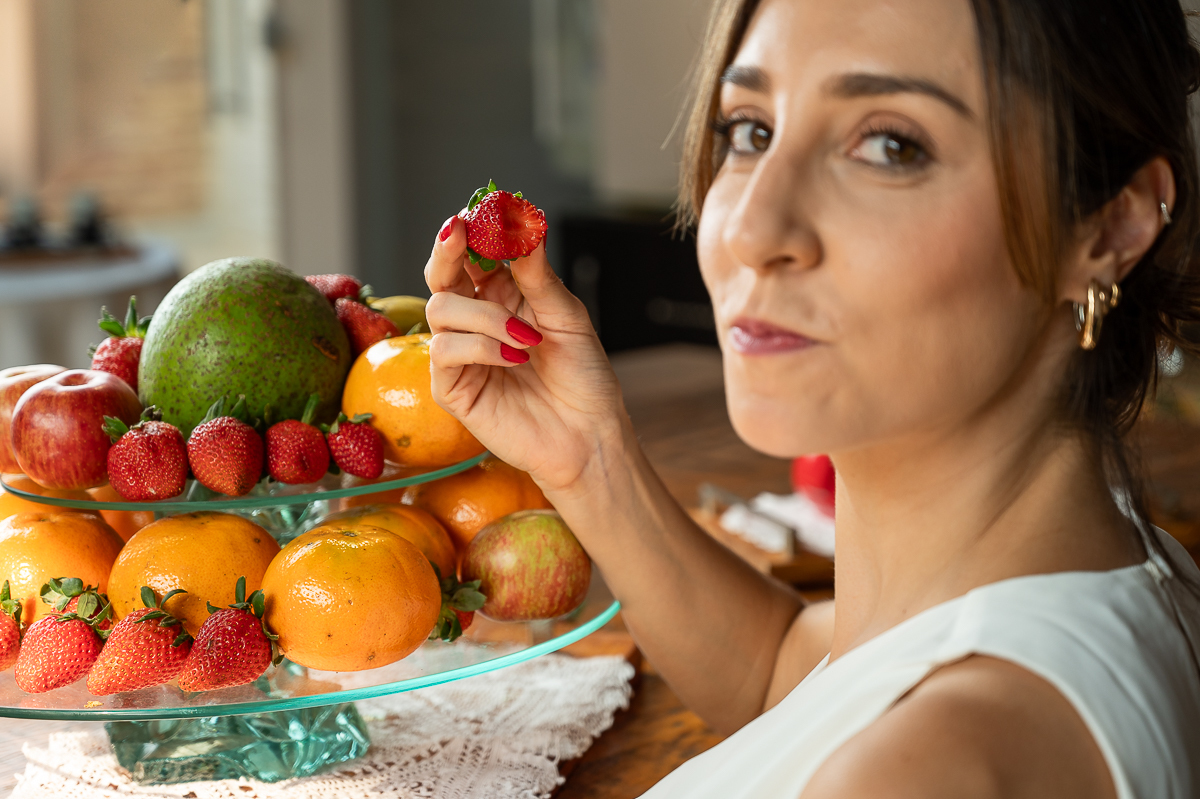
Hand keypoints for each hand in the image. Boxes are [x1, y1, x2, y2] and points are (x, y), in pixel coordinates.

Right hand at [423, 216, 625, 492]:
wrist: (589, 435)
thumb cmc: (583, 377)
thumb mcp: (567, 317)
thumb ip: (537, 276)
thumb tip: (522, 225)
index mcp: (504, 297)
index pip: (474, 255)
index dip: (471, 231)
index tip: (478, 209)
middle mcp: (477, 320)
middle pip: (441, 275)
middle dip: (447, 250)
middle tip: (458, 230)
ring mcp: (461, 354)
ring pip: (441, 310)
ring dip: (484, 317)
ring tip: (527, 340)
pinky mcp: (452, 388)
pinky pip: (444, 351)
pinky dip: (479, 347)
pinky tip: (515, 358)